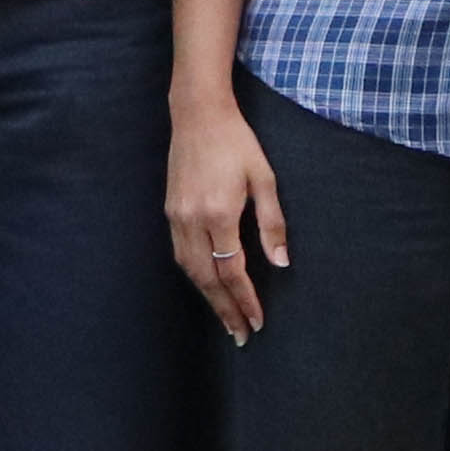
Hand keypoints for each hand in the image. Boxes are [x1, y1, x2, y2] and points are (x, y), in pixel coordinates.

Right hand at [169, 91, 288, 340]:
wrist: (197, 115)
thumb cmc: (237, 142)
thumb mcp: (264, 178)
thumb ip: (272, 223)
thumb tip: (280, 263)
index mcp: (219, 213)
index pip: (232, 270)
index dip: (245, 300)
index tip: (257, 322)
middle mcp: (192, 221)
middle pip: (207, 279)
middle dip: (224, 310)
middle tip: (240, 335)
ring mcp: (176, 218)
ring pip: (190, 271)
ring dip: (208, 298)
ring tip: (226, 318)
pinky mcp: (169, 212)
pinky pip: (181, 255)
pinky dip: (195, 276)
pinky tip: (207, 285)